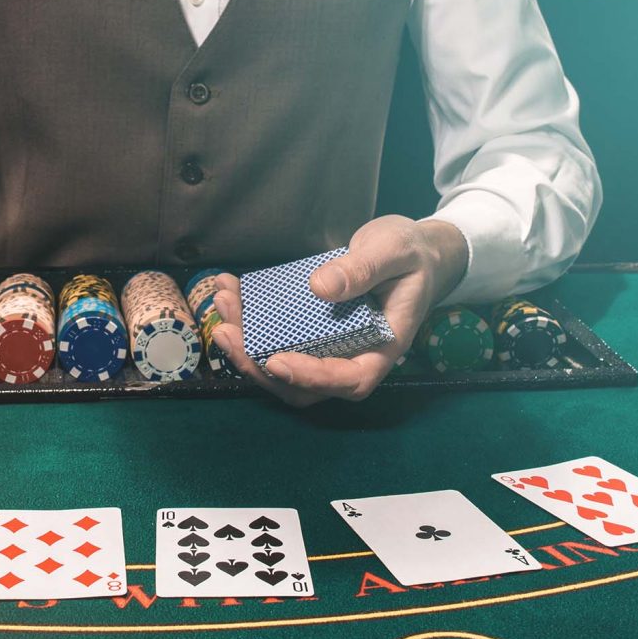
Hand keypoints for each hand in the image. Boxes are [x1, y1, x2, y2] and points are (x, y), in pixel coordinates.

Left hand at [211, 215, 467, 406]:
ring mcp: (329, 348)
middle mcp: (352, 357)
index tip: (275, 361)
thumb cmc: (412, 255)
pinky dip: (248, 321)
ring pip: (282, 366)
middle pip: (303, 386)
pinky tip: (230, 289)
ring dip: (244, 343)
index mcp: (382, 348)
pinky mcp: (311, 333)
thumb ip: (363, 270)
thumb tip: (320, 288)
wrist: (415, 252)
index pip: (348, 380)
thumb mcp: (394, 252)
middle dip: (258, 366)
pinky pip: (276, 339)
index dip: (310, 378)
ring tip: (222, 301)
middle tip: (226, 331)